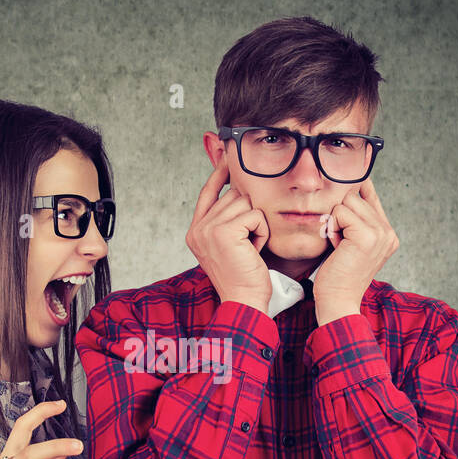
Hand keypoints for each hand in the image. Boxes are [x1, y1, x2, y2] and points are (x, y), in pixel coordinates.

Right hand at [185, 158, 271, 312]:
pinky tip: (255, 250)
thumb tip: (235, 188)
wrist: (244, 301)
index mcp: (195, 232)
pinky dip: (262, 232)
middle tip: (250, 242)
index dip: (218, 173)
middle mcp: (198, 229)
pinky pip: (255, 215)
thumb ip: (227, 220)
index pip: (207, 192)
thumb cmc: (244, 277)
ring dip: (257, 224)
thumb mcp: (231, 245)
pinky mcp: (224, 232)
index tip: (227, 157)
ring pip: (245, 203)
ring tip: (251, 248)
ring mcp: (208, 229)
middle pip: (233, 195)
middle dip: (250, 213)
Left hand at [312, 178, 398, 325]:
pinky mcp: (367, 236)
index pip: (371, 196)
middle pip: (355, 196)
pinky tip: (337, 246)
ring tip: (339, 244)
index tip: (349, 191)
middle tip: (340, 241)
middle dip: (340, 216)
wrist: (338, 301)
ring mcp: (380, 233)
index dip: (356, 191)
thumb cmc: (338, 275)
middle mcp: (388, 232)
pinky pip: (340, 213)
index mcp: (387, 234)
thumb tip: (346, 190)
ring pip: (347, 201)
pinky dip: (332, 228)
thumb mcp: (350, 244)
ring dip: (335, 222)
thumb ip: (355, 221)